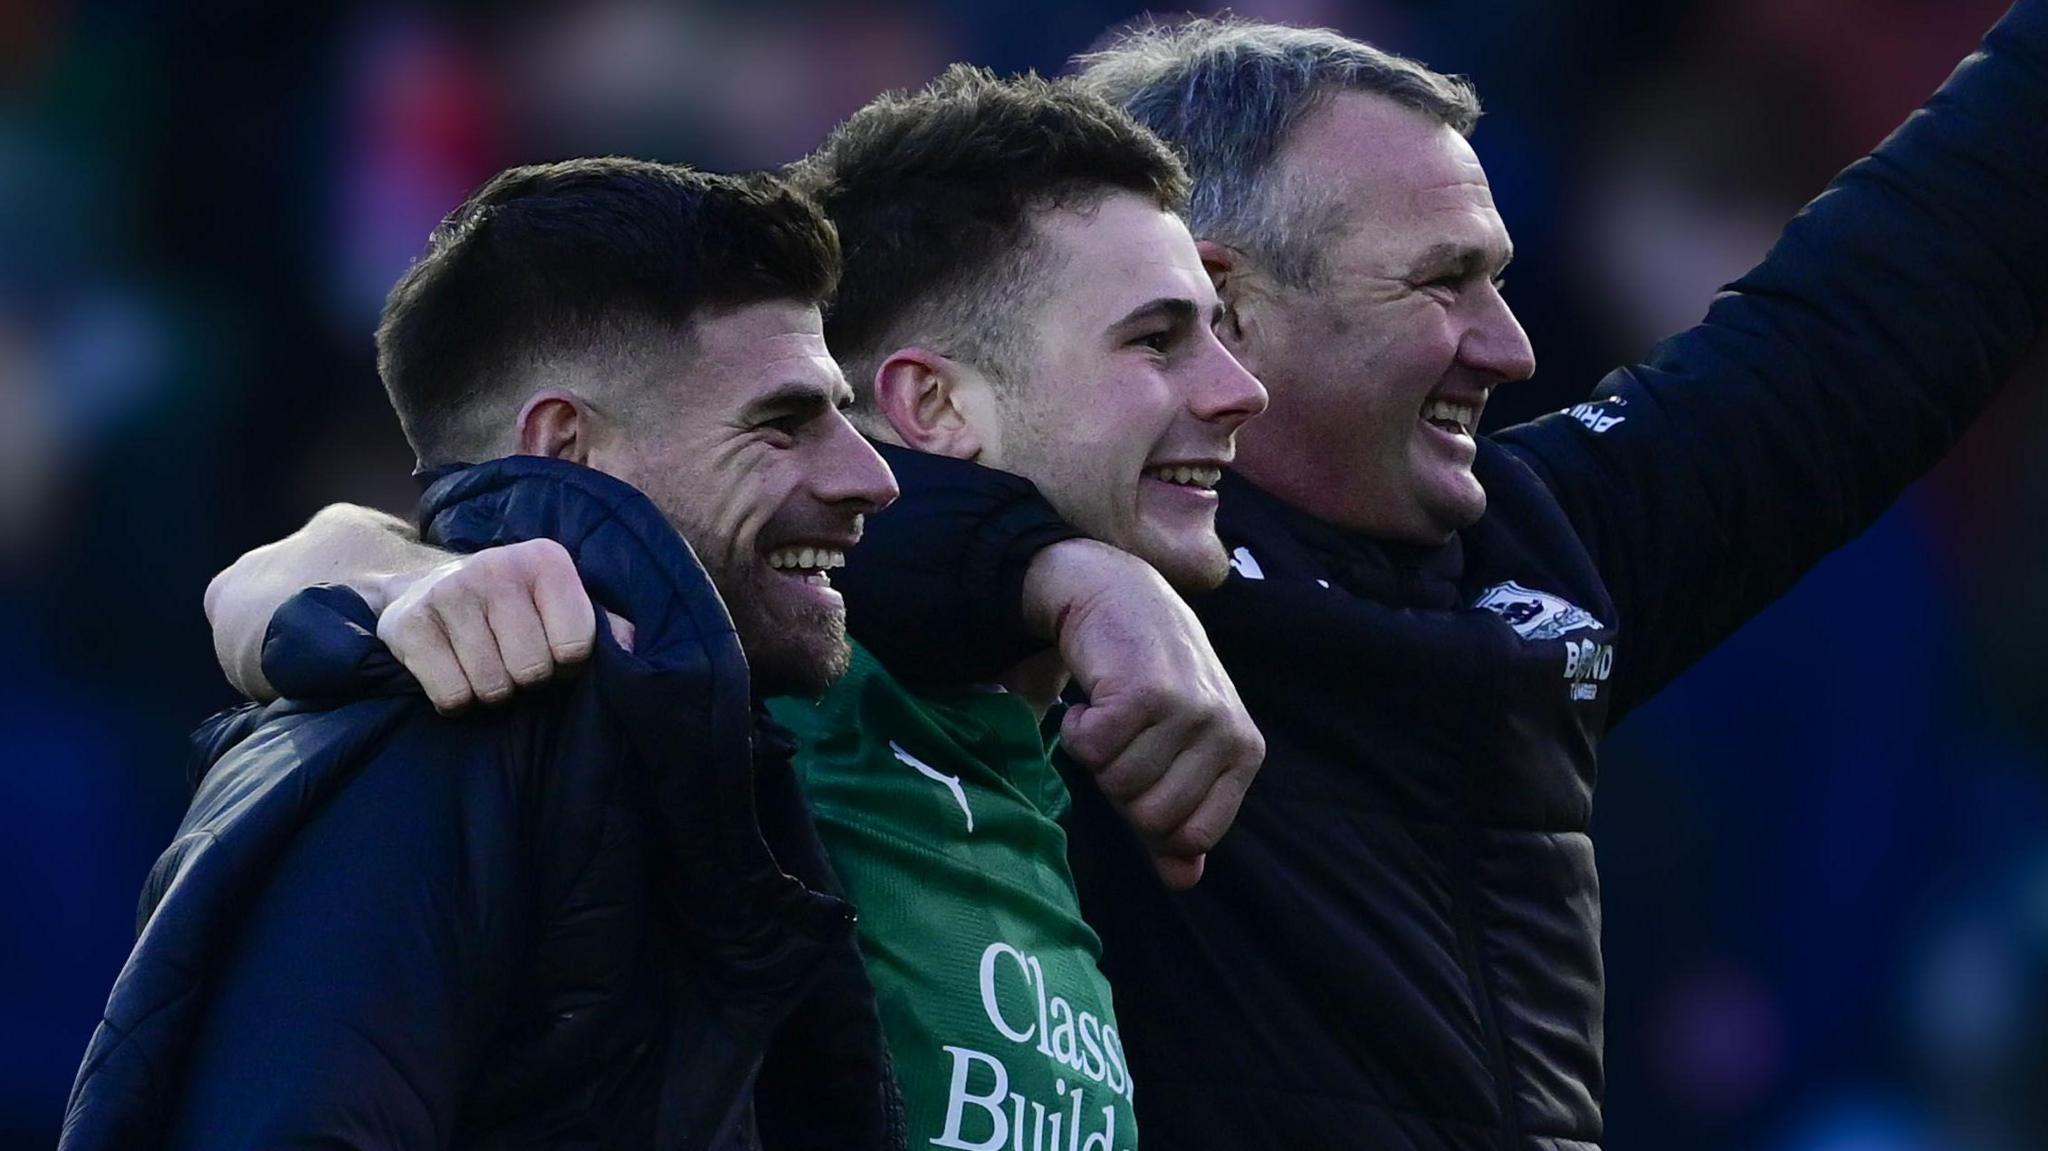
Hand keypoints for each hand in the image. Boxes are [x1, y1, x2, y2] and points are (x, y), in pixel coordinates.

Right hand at [372, 538, 632, 713]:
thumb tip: (633, 646)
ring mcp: (448, 592)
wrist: (425, 588)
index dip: (568, 665)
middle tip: (513, 660)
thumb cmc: (513, 606)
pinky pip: (451, 696)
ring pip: (492, 687)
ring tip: (485, 665)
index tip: (554, 653)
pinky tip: (454, 672)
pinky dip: (457, 700)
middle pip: (532, 670)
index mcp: (546, 560)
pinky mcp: (409, 623)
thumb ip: (604, 624)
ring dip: (492, 692)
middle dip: (527, 680)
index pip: (576, 645)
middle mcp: (496, 567)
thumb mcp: (561, 602)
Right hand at [1029, 540, 1264, 888]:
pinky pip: (1091, 752)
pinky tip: (1091, 699)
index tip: (1144, 770)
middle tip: (1124, 736)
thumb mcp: (1176, 752)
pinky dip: (1075, 729)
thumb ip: (1179, 821)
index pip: (1193, 836)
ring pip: (1117, 784)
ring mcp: (1188, 711)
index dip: (1150, 816)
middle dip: (1119, 784)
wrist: (1119, 596)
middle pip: (1150, 816)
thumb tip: (1184, 880)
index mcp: (1243, 754)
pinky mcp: (1144, 692)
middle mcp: (1225, 733)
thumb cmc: (1148, 682)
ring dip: (1096, 753)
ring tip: (1110, 712)